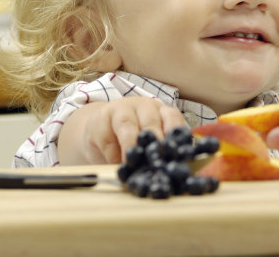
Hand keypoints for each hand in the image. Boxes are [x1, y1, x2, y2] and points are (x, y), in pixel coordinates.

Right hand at [58, 98, 185, 163]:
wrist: (99, 131)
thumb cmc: (132, 140)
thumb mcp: (150, 143)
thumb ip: (163, 152)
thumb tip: (179, 172)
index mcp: (161, 112)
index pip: (173, 118)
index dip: (175, 133)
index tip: (176, 151)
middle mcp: (143, 107)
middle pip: (150, 121)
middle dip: (154, 139)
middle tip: (155, 158)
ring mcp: (121, 109)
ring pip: (127, 124)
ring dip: (130, 144)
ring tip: (132, 162)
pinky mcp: (100, 119)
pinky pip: (107, 136)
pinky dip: (111, 152)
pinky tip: (115, 163)